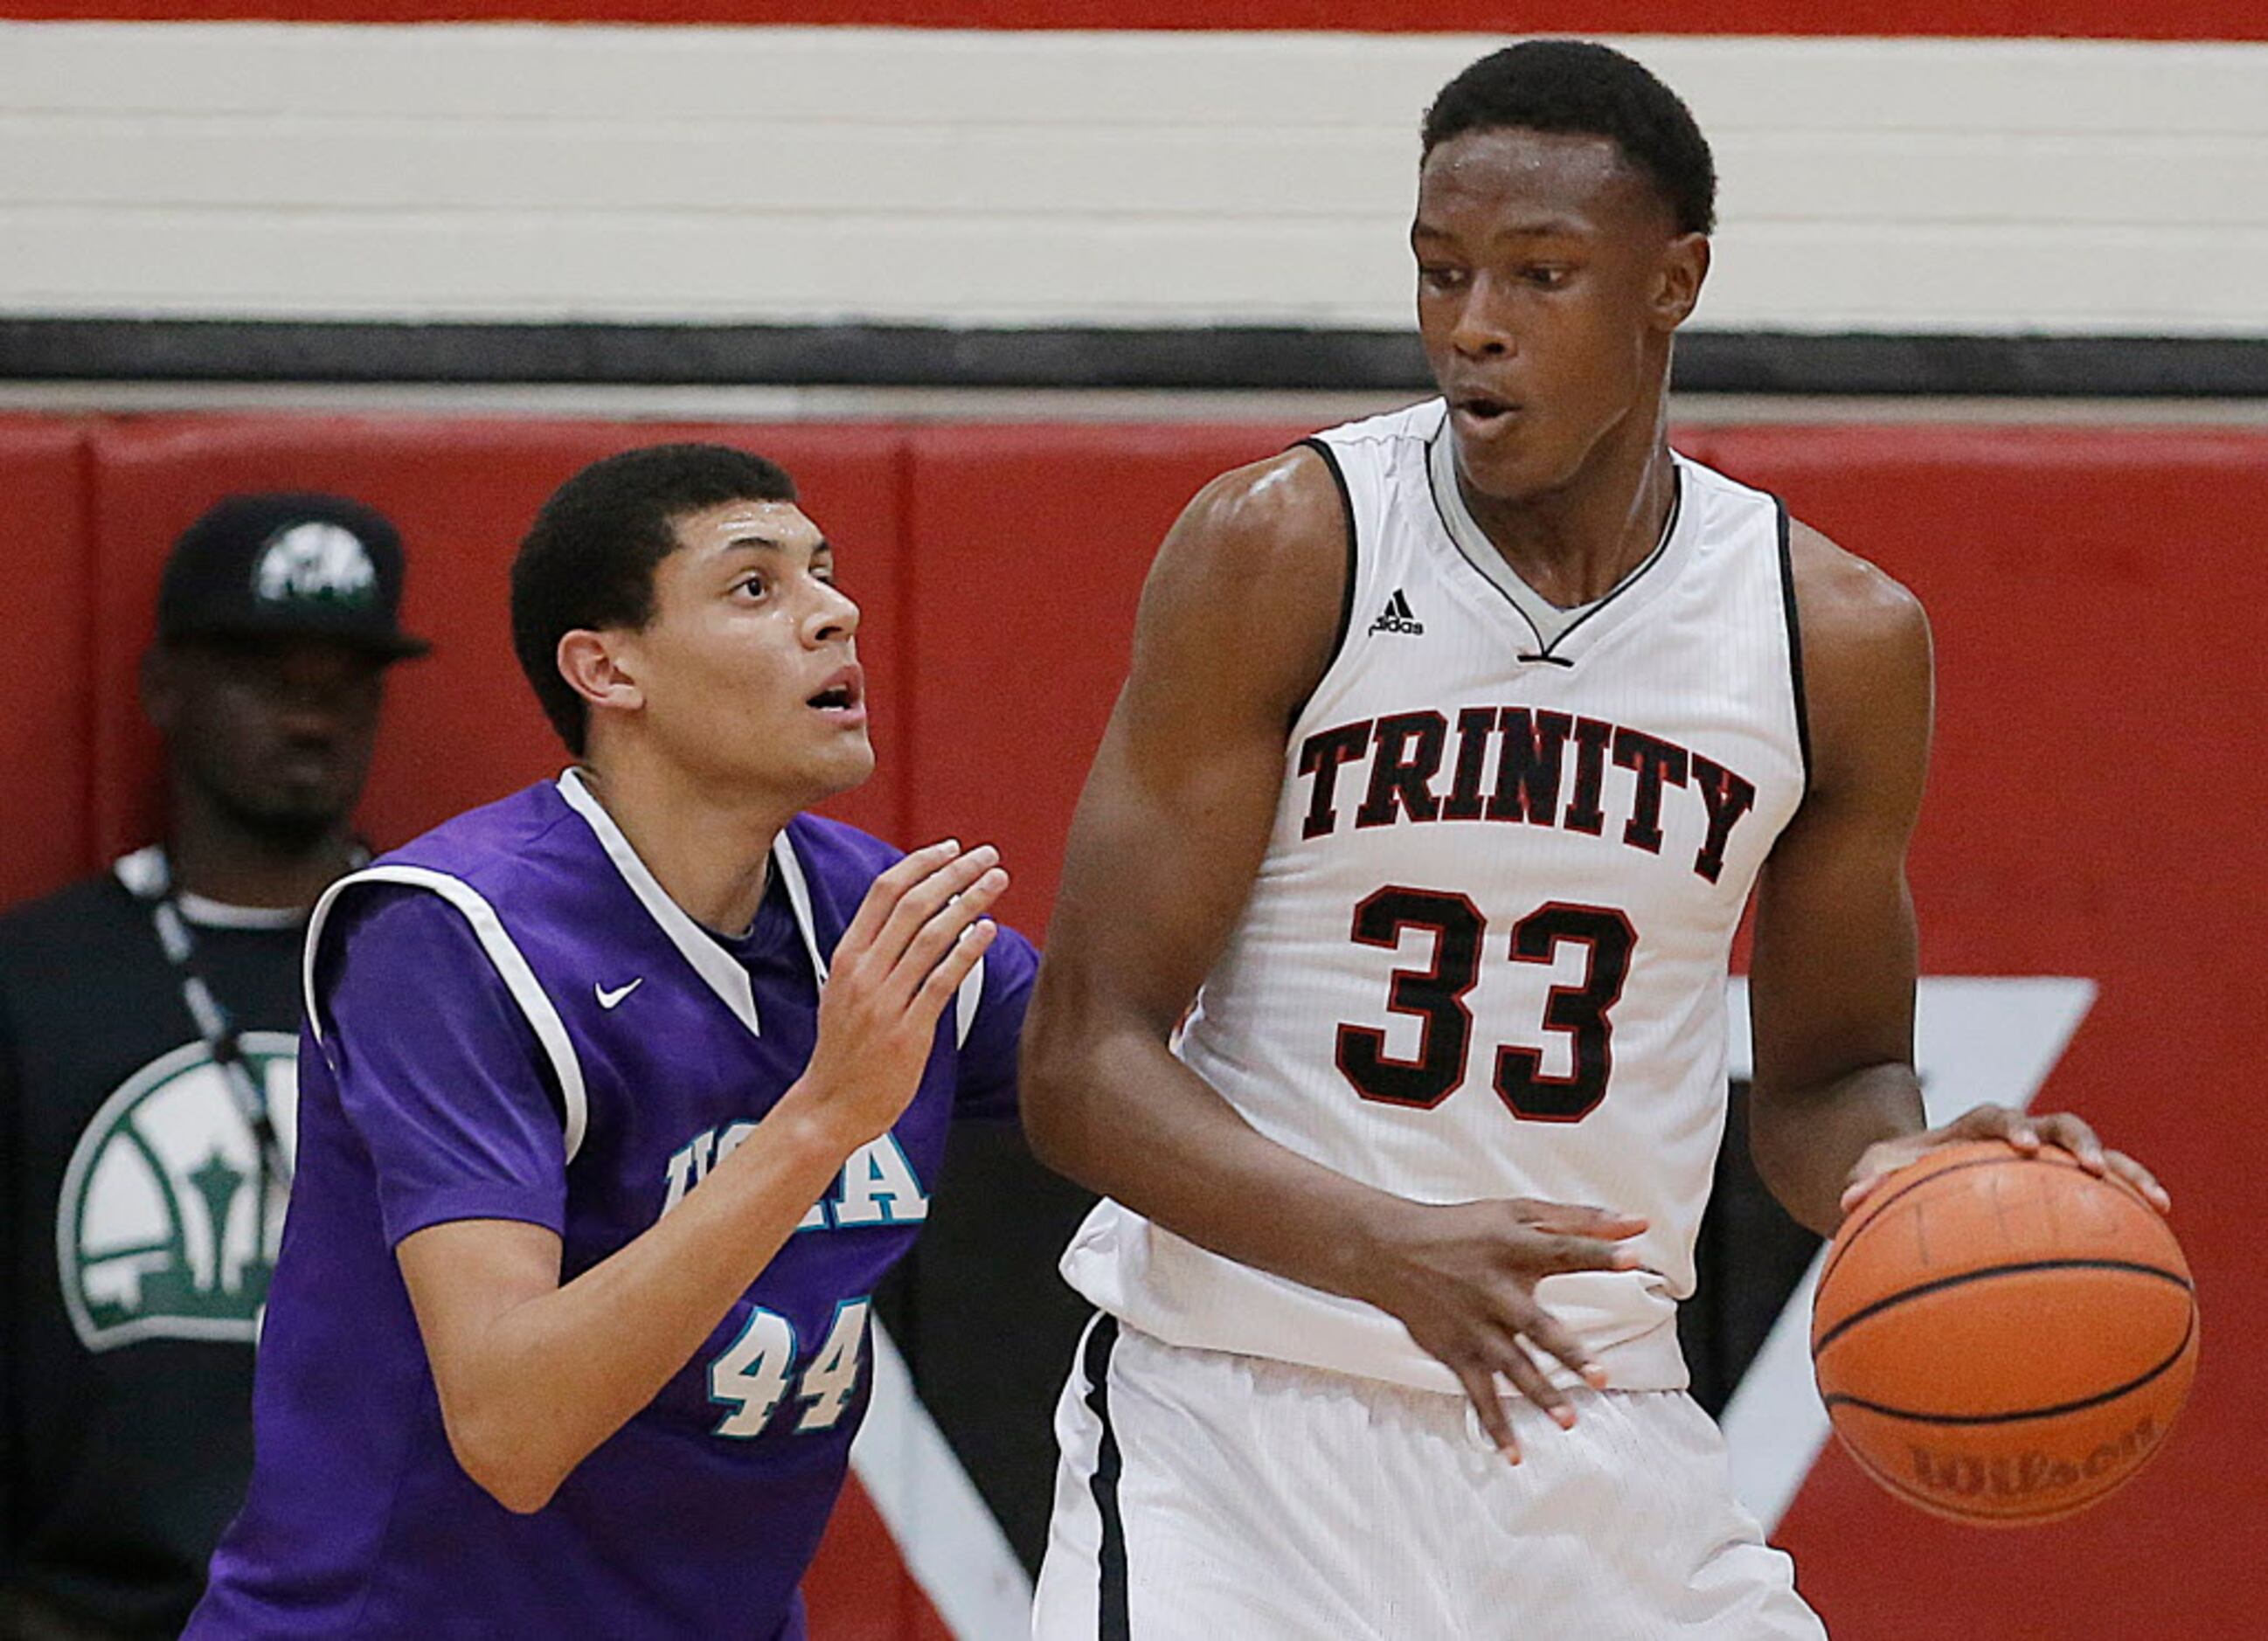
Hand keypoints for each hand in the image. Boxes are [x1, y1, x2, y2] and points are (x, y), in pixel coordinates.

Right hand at [794, 839, 1005, 1148]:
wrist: (832, 1105)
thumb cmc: (845, 1049)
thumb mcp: (845, 989)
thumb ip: (873, 952)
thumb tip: (910, 913)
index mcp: (847, 956)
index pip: (884, 892)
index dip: (920, 863)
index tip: (951, 848)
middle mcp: (864, 972)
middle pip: (912, 905)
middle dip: (954, 873)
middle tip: (986, 855)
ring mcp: (885, 1001)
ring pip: (930, 937)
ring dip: (968, 903)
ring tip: (996, 882)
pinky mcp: (908, 1031)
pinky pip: (941, 982)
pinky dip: (966, 952)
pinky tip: (988, 931)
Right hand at [1357, 1196, 1648, 1461]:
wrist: (1391, 1252)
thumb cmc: (1463, 1230)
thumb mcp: (1518, 1212)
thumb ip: (1580, 1221)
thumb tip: (1639, 1225)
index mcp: (1514, 1250)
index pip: (1563, 1251)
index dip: (1598, 1254)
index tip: (1634, 1259)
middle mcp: (1495, 1291)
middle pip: (1537, 1324)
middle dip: (1568, 1351)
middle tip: (1599, 1376)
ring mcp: (1475, 1328)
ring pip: (1512, 1367)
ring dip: (1540, 1395)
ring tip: (1568, 1420)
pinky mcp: (1456, 1354)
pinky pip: (1479, 1395)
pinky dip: (1495, 1426)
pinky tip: (1515, 1455)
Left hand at [1839, 1103, 2169, 1217]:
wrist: (1911, 1172)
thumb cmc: (1891, 1174)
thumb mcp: (1872, 1172)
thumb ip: (1867, 1180)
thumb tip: (1845, 1201)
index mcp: (1972, 1130)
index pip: (1995, 1116)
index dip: (2011, 1125)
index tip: (2019, 1145)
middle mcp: (2015, 1139)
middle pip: (2059, 1127)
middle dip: (2082, 1143)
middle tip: (2100, 1170)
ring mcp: (2043, 1163)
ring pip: (2095, 1158)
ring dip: (2127, 1173)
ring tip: (2159, 1203)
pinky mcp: (2059, 1190)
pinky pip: (2098, 1200)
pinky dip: (2124, 1216)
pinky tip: (2154, 1249)